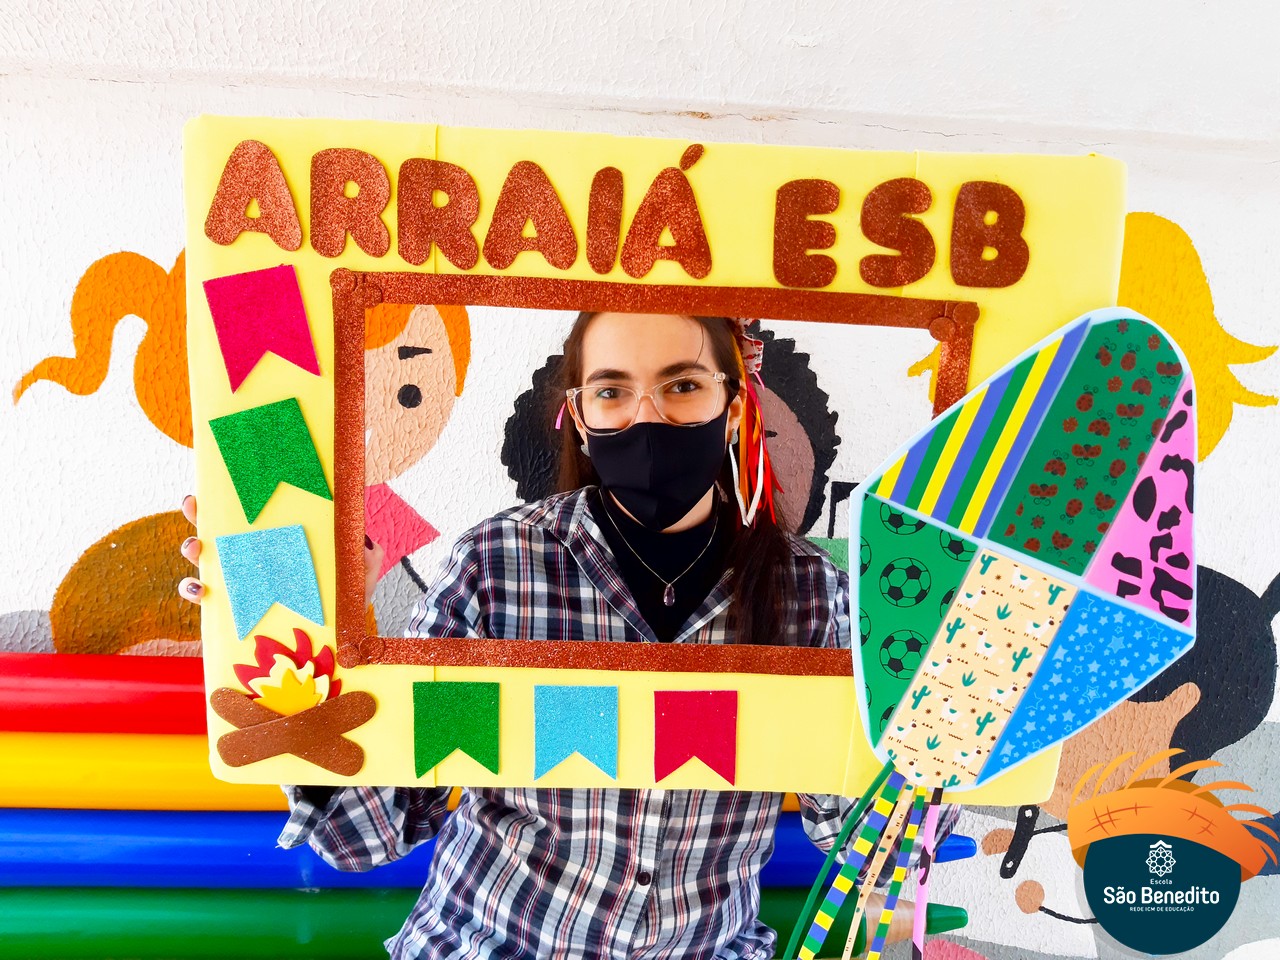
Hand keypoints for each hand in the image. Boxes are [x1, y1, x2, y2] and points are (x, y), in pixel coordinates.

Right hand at [177, 495, 383, 605]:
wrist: (338, 638)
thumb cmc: (343, 597)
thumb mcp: (359, 572)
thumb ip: (366, 556)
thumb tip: (366, 541)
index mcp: (280, 539)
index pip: (253, 512)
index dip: (233, 495)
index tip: (223, 479)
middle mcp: (254, 556)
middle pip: (218, 528)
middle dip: (199, 513)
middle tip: (195, 504)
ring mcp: (240, 582)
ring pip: (203, 560)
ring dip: (192, 549)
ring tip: (197, 548)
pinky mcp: (231, 611)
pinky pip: (205, 599)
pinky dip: (194, 592)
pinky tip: (202, 590)